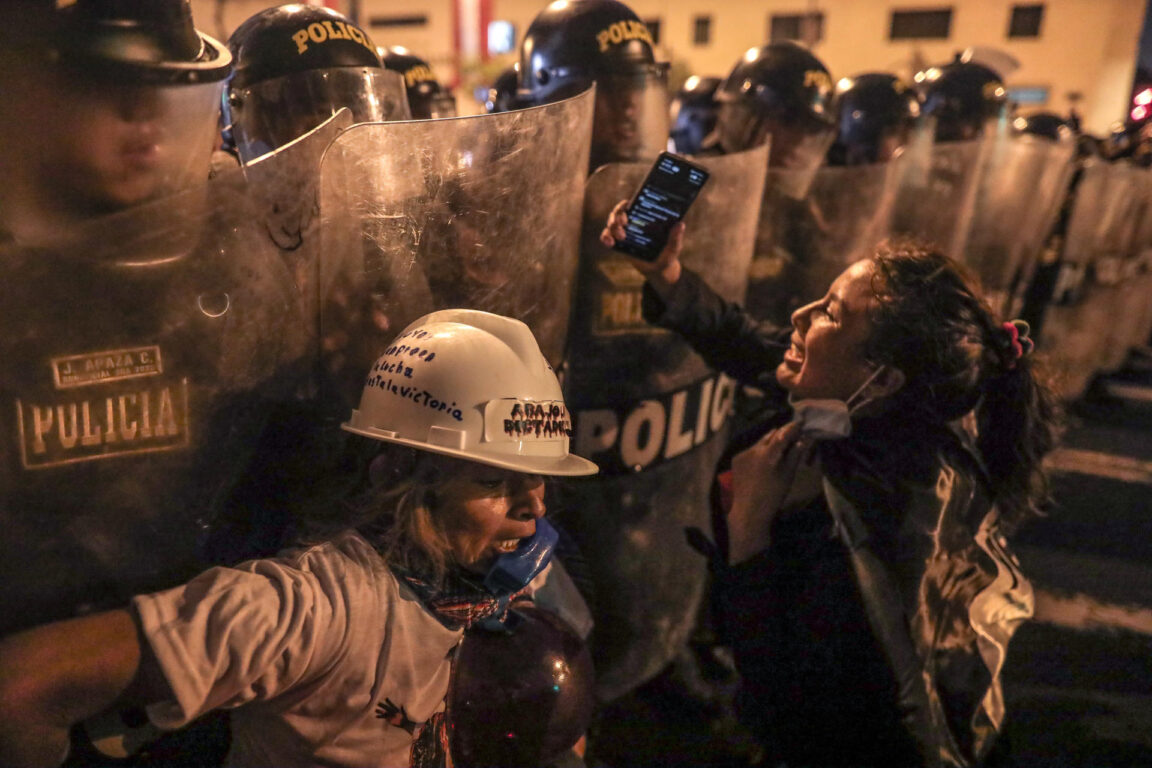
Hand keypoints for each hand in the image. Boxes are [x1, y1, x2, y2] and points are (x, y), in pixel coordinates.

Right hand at [598, 199, 684, 284]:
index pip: (634, 203)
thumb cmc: (667, 254)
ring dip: (612, 227)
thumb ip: (676, 237)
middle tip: (624, 225)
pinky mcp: (618, 243)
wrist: (658, 270)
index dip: (627, 203)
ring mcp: (624, 231)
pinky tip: (609, 243)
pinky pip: (607, 236)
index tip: (628, 207)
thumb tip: (680, 224)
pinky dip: (605, 237)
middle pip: (619, 212)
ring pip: (611, 222)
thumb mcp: (674, 247)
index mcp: (646, 217)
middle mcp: (634, 221)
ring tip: (620, 237)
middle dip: (618, 216)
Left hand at [725, 422, 813, 564]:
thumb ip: (795, 455)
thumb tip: (802, 440)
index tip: (800, 423)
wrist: (748, 511)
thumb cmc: (773, 495)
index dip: (792, 427)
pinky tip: (763, 462)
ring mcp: (743, 454)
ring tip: (779, 447)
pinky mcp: (736, 459)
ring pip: (760, 443)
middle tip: (792, 435)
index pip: (783, 433)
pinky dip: (759, 452)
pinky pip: (750, 451)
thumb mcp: (788, 475)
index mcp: (769, 454)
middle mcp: (754, 450)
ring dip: (770, 443)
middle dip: (781, 434)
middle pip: (771, 435)